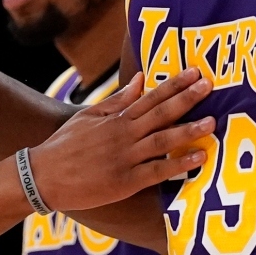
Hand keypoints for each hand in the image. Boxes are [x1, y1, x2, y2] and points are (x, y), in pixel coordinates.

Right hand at [25, 71, 212, 212]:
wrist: (43, 177)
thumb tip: (140, 79)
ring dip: (189, 130)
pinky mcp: (126, 182)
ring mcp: (126, 158)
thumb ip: (117, 100)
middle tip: (209, 85)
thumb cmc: (65, 146)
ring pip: (163, 140)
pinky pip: (157, 171)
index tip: (195, 72)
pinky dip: (179, 164)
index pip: (150, 96)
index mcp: (116, 118)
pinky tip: (198, 157)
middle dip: (187, 98)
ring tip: (212, 122)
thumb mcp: (88, 117)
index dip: (174, 84)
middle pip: (161, 113)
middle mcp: (124, 134)